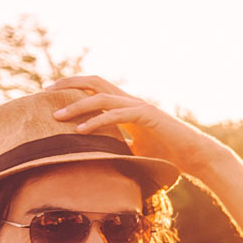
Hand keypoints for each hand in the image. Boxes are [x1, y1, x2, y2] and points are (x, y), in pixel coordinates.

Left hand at [49, 76, 227, 178]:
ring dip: (76, 105)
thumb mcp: (136, 152)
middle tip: (44, 92)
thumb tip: (98, 160)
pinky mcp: (148, 116)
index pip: (96, 89)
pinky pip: (117, 115)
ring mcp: (140, 107)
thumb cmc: (170, 156)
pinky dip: (97, 121)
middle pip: (95, 82)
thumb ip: (119, 148)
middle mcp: (132, 102)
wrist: (198, 157)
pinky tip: (81, 130)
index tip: (51, 96)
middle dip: (68, 84)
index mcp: (128, 107)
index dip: (73, 88)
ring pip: (101, 98)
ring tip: (56, 115)